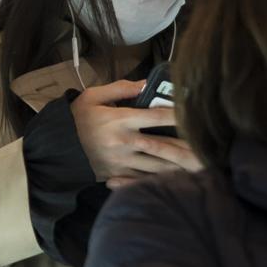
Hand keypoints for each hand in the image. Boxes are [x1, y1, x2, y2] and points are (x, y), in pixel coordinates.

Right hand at [70, 80, 202, 187]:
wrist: (57, 147)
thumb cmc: (77, 118)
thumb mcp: (93, 96)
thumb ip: (121, 88)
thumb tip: (147, 85)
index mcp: (120, 120)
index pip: (156, 117)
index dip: (178, 115)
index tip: (195, 113)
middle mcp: (124, 142)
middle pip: (162, 146)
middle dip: (187, 149)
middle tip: (209, 149)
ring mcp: (122, 162)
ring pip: (157, 166)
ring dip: (180, 167)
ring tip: (200, 166)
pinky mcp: (118, 175)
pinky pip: (144, 180)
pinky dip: (162, 180)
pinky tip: (178, 181)